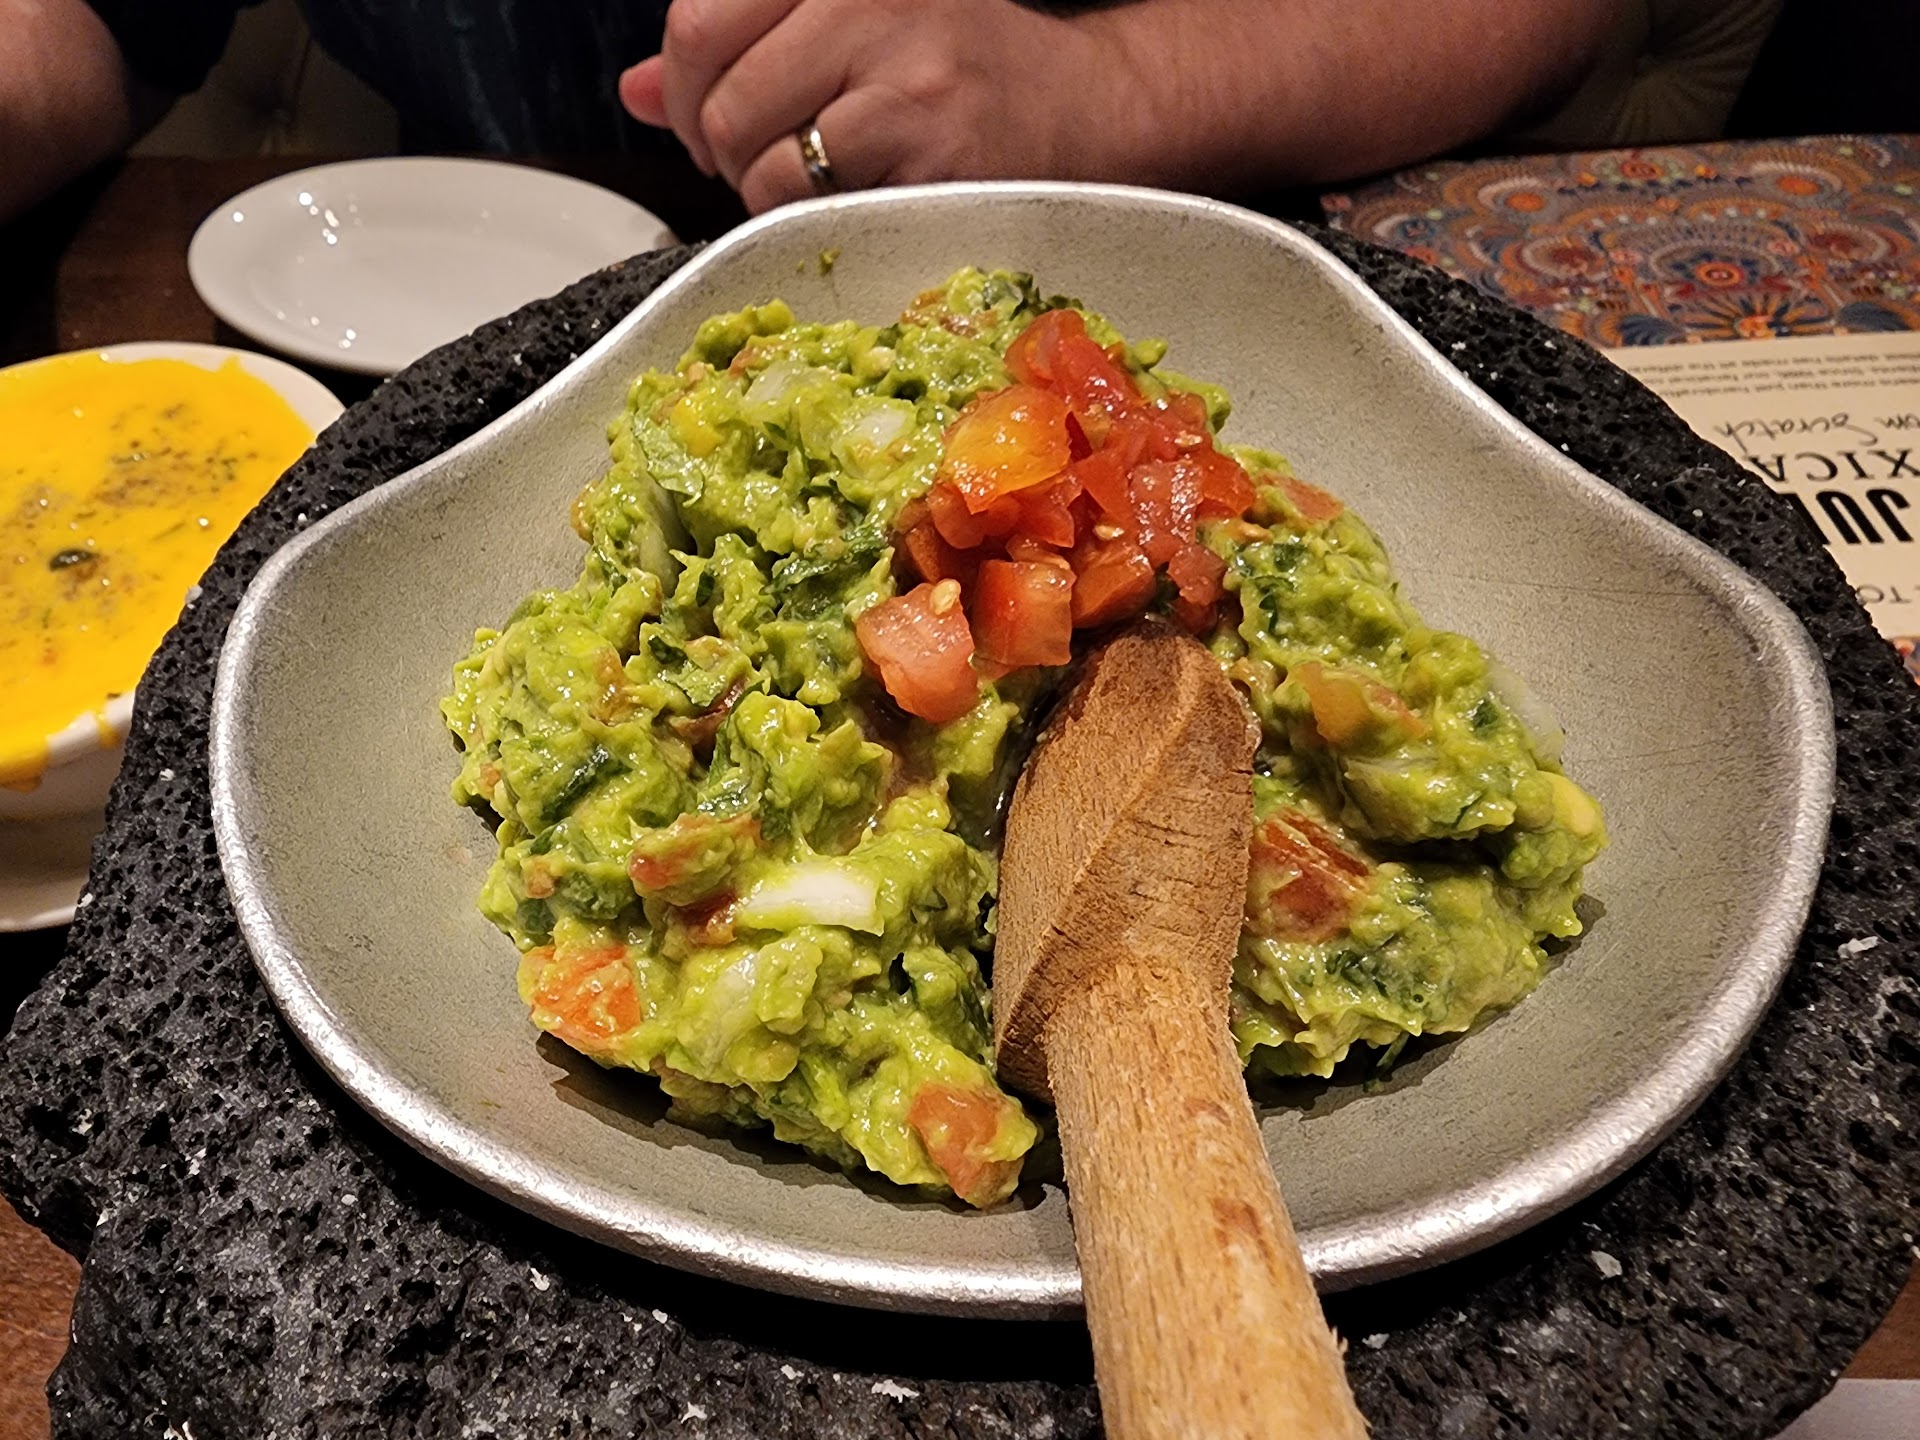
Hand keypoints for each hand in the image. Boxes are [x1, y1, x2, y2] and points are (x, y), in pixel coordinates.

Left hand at [618, 0, 1129, 212]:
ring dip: (761, 190)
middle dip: (716, 148)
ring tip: (806, 184)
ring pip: (755, 156)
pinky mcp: (927, 144)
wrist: (1085, 107)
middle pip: (718, 95)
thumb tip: (634, 88)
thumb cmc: (962, 68)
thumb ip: (741, 48)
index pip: (700, 19)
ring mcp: (900, 71)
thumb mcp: (850, 25)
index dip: (682, 85)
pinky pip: (811, 200)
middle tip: (752, 162)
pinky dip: (809, 218)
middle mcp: (867, 1)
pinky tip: (849, 199)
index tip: (702, 115)